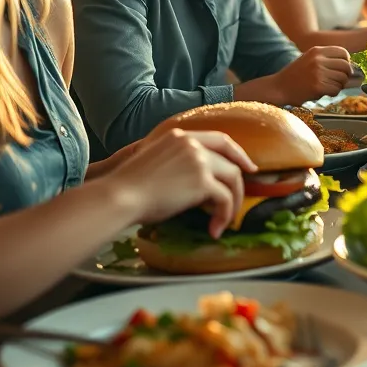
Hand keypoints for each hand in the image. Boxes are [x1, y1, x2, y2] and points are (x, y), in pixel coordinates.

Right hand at [110, 129, 255, 237]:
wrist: (120, 196)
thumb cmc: (128, 187)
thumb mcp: (155, 162)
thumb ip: (178, 163)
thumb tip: (199, 186)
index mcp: (180, 135)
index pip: (219, 139)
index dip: (237, 153)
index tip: (247, 166)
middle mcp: (193, 144)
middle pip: (230, 159)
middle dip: (240, 180)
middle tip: (242, 198)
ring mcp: (199, 161)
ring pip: (232, 178)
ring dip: (232, 202)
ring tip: (224, 221)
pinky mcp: (202, 181)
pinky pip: (225, 198)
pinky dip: (224, 215)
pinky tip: (214, 230)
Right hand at [270, 45, 352, 104]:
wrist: (278, 88)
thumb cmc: (295, 75)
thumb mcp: (310, 59)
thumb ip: (327, 59)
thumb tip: (351, 66)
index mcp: (317, 51)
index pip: (343, 52)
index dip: (347, 62)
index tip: (342, 69)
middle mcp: (318, 60)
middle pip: (346, 66)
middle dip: (345, 75)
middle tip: (339, 81)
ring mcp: (318, 73)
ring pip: (342, 79)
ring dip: (339, 85)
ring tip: (328, 87)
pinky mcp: (317, 86)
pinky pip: (336, 90)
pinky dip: (333, 93)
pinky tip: (324, 92)